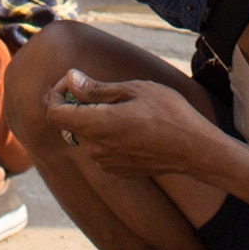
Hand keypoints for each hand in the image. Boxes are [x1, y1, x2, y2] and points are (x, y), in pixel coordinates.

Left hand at [46, 70, 219, 177]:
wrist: (193, 148)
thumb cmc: (168, 112)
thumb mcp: (134, 89)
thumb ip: (96, 88)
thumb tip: (70, 79)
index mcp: (97, 125)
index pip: (55, 112)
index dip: (57, 94)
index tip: (72, 81)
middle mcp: (95, 148)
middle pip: (71, 123)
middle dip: (80, 104)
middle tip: (109, 89)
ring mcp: (105, 162)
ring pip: (88, 135)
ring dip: (97, 119)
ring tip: (129, 107)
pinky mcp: (117, 170)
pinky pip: (102, 149)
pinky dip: (108, 135)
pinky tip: (135, 126)